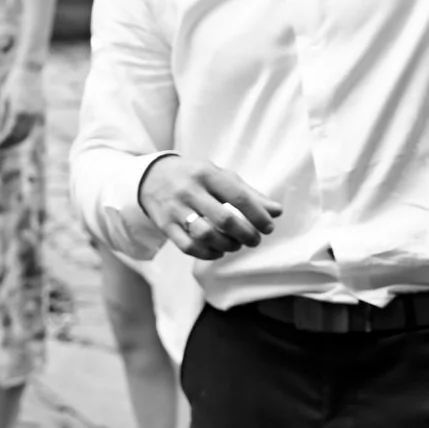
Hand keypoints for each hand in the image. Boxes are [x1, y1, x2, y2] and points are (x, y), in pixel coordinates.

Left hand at [0, 65, 43, 150]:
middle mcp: (30, 114)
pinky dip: (23, 134)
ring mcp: (37, 113)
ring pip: (27, 133)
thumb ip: (1, 118)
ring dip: (16, 141)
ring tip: (4, 144)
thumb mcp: (3, 100)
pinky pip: (31, 127)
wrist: (30, 70)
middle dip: (9, 143)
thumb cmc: (13, 83)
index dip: (2, 141)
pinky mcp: (40, 112)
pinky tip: (14, 136)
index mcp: (19, 110)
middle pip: (19, 136)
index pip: (10, 132)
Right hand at [137, 156, 282, 259]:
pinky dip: (207, 254)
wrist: (152, 176)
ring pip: (205, 235)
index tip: (268, 227)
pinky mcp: (165, 225)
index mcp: (207, 174)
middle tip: (254, 240)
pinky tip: (218, 251)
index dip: (257, 215)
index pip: (238, 196)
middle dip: (245, 234)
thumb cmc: (195, 176)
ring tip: (235, 245)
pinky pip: (188, 246)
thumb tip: (276, 212)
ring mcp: (176, 209)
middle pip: (224, 219)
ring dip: (227, 245)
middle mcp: (190, 190)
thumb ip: (248, 193)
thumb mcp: (220, 176)